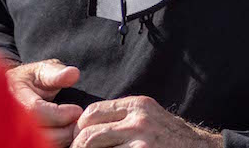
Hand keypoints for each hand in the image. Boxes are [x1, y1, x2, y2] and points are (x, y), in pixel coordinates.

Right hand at [6, 59, 84, 147]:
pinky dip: (55, 143)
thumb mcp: (41, 71)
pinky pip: (40, 146)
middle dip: (64, 130)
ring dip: (61, 139)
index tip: (77, 110)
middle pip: (40, 134)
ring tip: (71, 127)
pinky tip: (62, 134)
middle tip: (78, 122)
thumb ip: (56, 72)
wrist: (13, 92)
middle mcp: (11, 118)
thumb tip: (73, 74)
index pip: (37, 111)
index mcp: (15, 97)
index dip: (61, 114)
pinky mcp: (22, 142)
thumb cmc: (29, 81)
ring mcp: (14, 133)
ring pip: (41, 144)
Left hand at [72, 96, 222, 147]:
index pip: (92, 113)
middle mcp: (138, 119)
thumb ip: (125, 117)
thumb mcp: (150, 118)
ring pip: (93, 147)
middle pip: (87, 133)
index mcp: (137, 105)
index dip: (79, 129)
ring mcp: (141, 140)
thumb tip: (87, 126)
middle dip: (77, 147)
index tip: (77, 141)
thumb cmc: (172, 139)